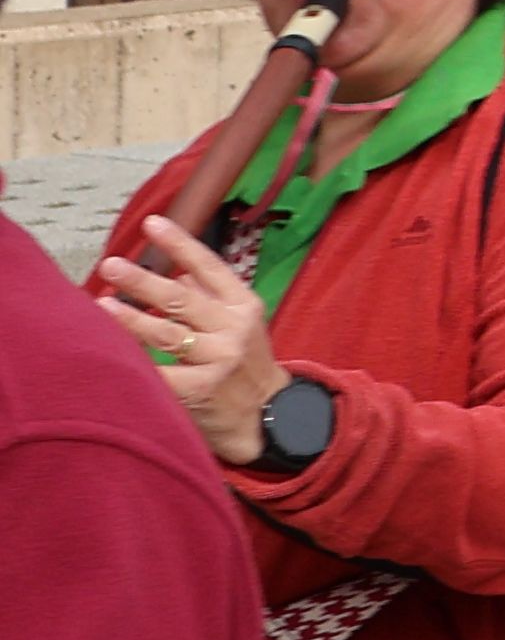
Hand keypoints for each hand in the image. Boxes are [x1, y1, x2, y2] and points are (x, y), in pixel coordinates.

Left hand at [89, 221, 286, 466]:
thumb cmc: (245, 364)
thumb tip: (178, 269)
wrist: (268, 416)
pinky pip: (160, 374)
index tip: (152, 223)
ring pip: (166, 335)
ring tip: (101, 306)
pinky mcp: (202, 390)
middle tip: (111, 265)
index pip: (210, 267)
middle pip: (182, 300)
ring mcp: (219, 359)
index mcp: (244, 305)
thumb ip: (211, 296)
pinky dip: (135, 363)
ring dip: (131, 320)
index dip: (180, 243)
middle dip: (143, 281)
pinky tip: (111, 354)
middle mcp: (234, 329)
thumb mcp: (240, 324)